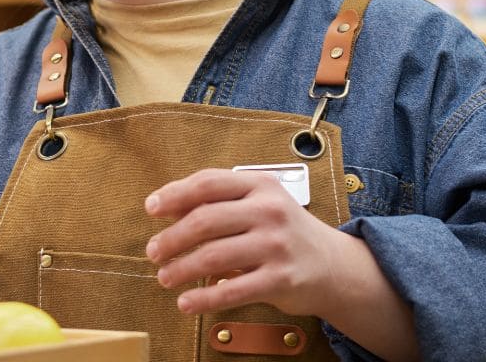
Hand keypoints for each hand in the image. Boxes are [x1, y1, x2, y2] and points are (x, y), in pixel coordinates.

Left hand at [144, 167, 339, 316]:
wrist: (335, 266)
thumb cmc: (285, 233)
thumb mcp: (259, 204)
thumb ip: (219, 202)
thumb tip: (166, 206)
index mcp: (261, 186)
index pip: (208, 183)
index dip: (174, 194)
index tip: (151, 209)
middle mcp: (269, 211)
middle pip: (205, 220)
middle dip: (171, 238)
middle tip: (153, 251)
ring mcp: (276, 245)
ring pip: (214, 256)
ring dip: (181, 269)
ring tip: (165, 277)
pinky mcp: (280, 279)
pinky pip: (233, 291)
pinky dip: (204, 299)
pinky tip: (186, 303)